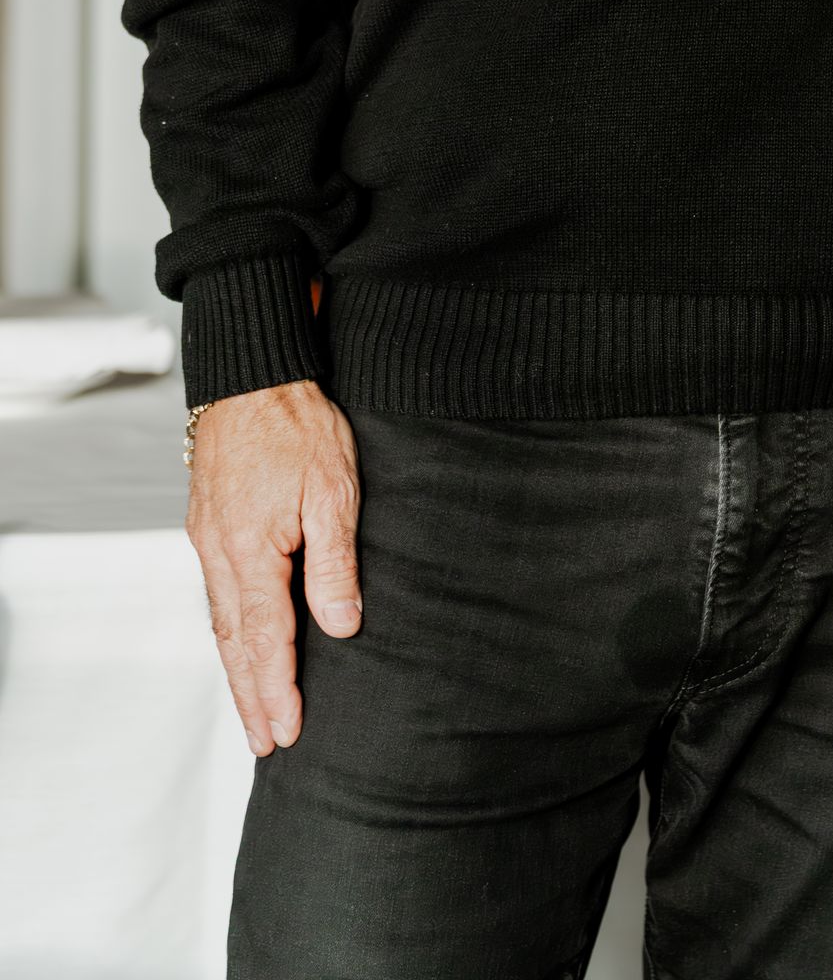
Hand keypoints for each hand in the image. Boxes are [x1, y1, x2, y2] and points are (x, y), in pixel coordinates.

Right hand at [186, 379, 361, 755]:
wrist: (251, 373)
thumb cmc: (297, 424)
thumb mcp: (333, 488)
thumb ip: (333, 561)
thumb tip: (339, 625)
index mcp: (250, 551)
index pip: (266, 639)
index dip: (277, 690)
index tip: (287, 734)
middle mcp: (219, 554)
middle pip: (235, 643)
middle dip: (251, 697)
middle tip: (266, 746)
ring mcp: (208, 541)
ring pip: (222, 623)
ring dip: (239, 671)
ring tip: (253, 712)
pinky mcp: (208, 526)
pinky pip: (218, 595)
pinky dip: (229, 633)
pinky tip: (240, 645)